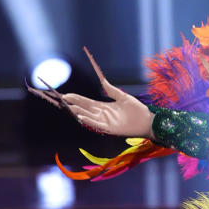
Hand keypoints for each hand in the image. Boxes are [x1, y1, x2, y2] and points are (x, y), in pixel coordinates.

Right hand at [27, 48, 155, 139]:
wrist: (148, 121)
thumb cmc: (137, 110)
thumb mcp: (122, 97)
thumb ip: (111, 90)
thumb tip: (102, 79)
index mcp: (103, 107)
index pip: (85, 102)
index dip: (75, 99)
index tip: (64, 94)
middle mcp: (101, 115)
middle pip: (83, 109)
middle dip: (71, 105)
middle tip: (60, 100)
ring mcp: (105, 122)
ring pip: (87, 117)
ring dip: (77, 112)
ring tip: (68, 107)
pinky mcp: (110, 129)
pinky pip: (96, 125)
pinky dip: (88, 121)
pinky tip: (80, 117)